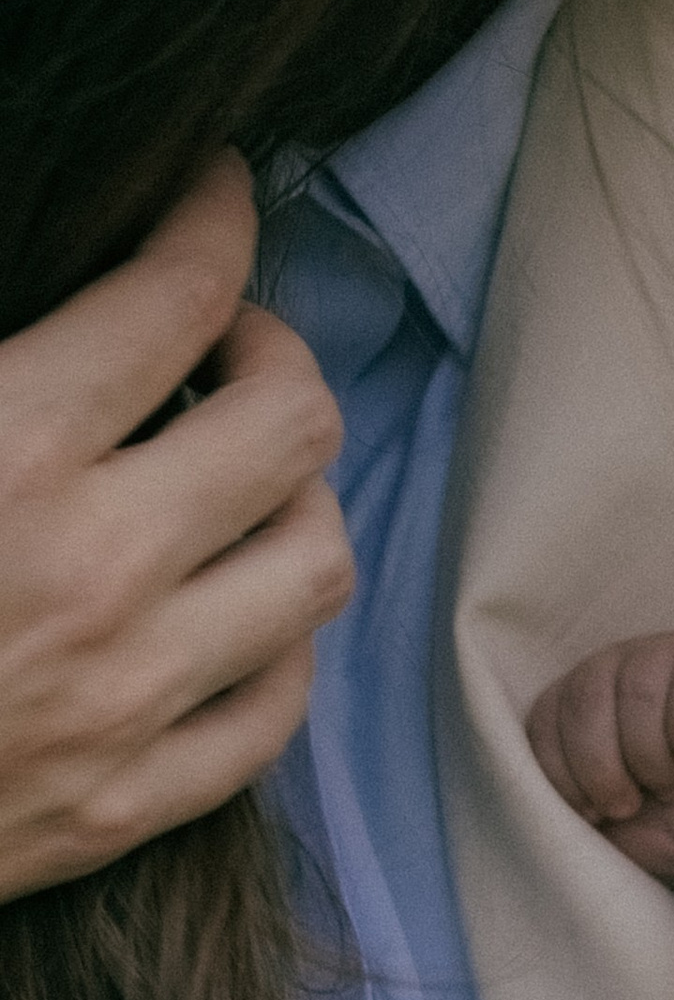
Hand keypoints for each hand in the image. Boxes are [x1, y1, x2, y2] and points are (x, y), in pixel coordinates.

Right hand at [0, 152, 354, 900]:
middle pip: (296, 422)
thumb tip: (42, 307)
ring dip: (291, 497)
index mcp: (9, 453)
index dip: (215, 215)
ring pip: (318, 563)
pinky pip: (277, 708)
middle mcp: (98, 574)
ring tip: (231, 476)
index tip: (212, 192)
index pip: (183, 294)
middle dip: (271, 353)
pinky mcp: (124, 808)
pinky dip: (272, 643)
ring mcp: (127, 702)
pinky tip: (224, 608)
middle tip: (219, 345)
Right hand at [528, 629, 673, 888]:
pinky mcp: (561, 711)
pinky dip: (563, 784)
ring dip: (604, 777)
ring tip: (634, 801)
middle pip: (631, 694)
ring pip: (580, 708)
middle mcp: (665, 654)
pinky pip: (538, 734)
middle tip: (672, 792)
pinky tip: (596, 806)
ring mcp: (607, 676)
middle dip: (650, 765)